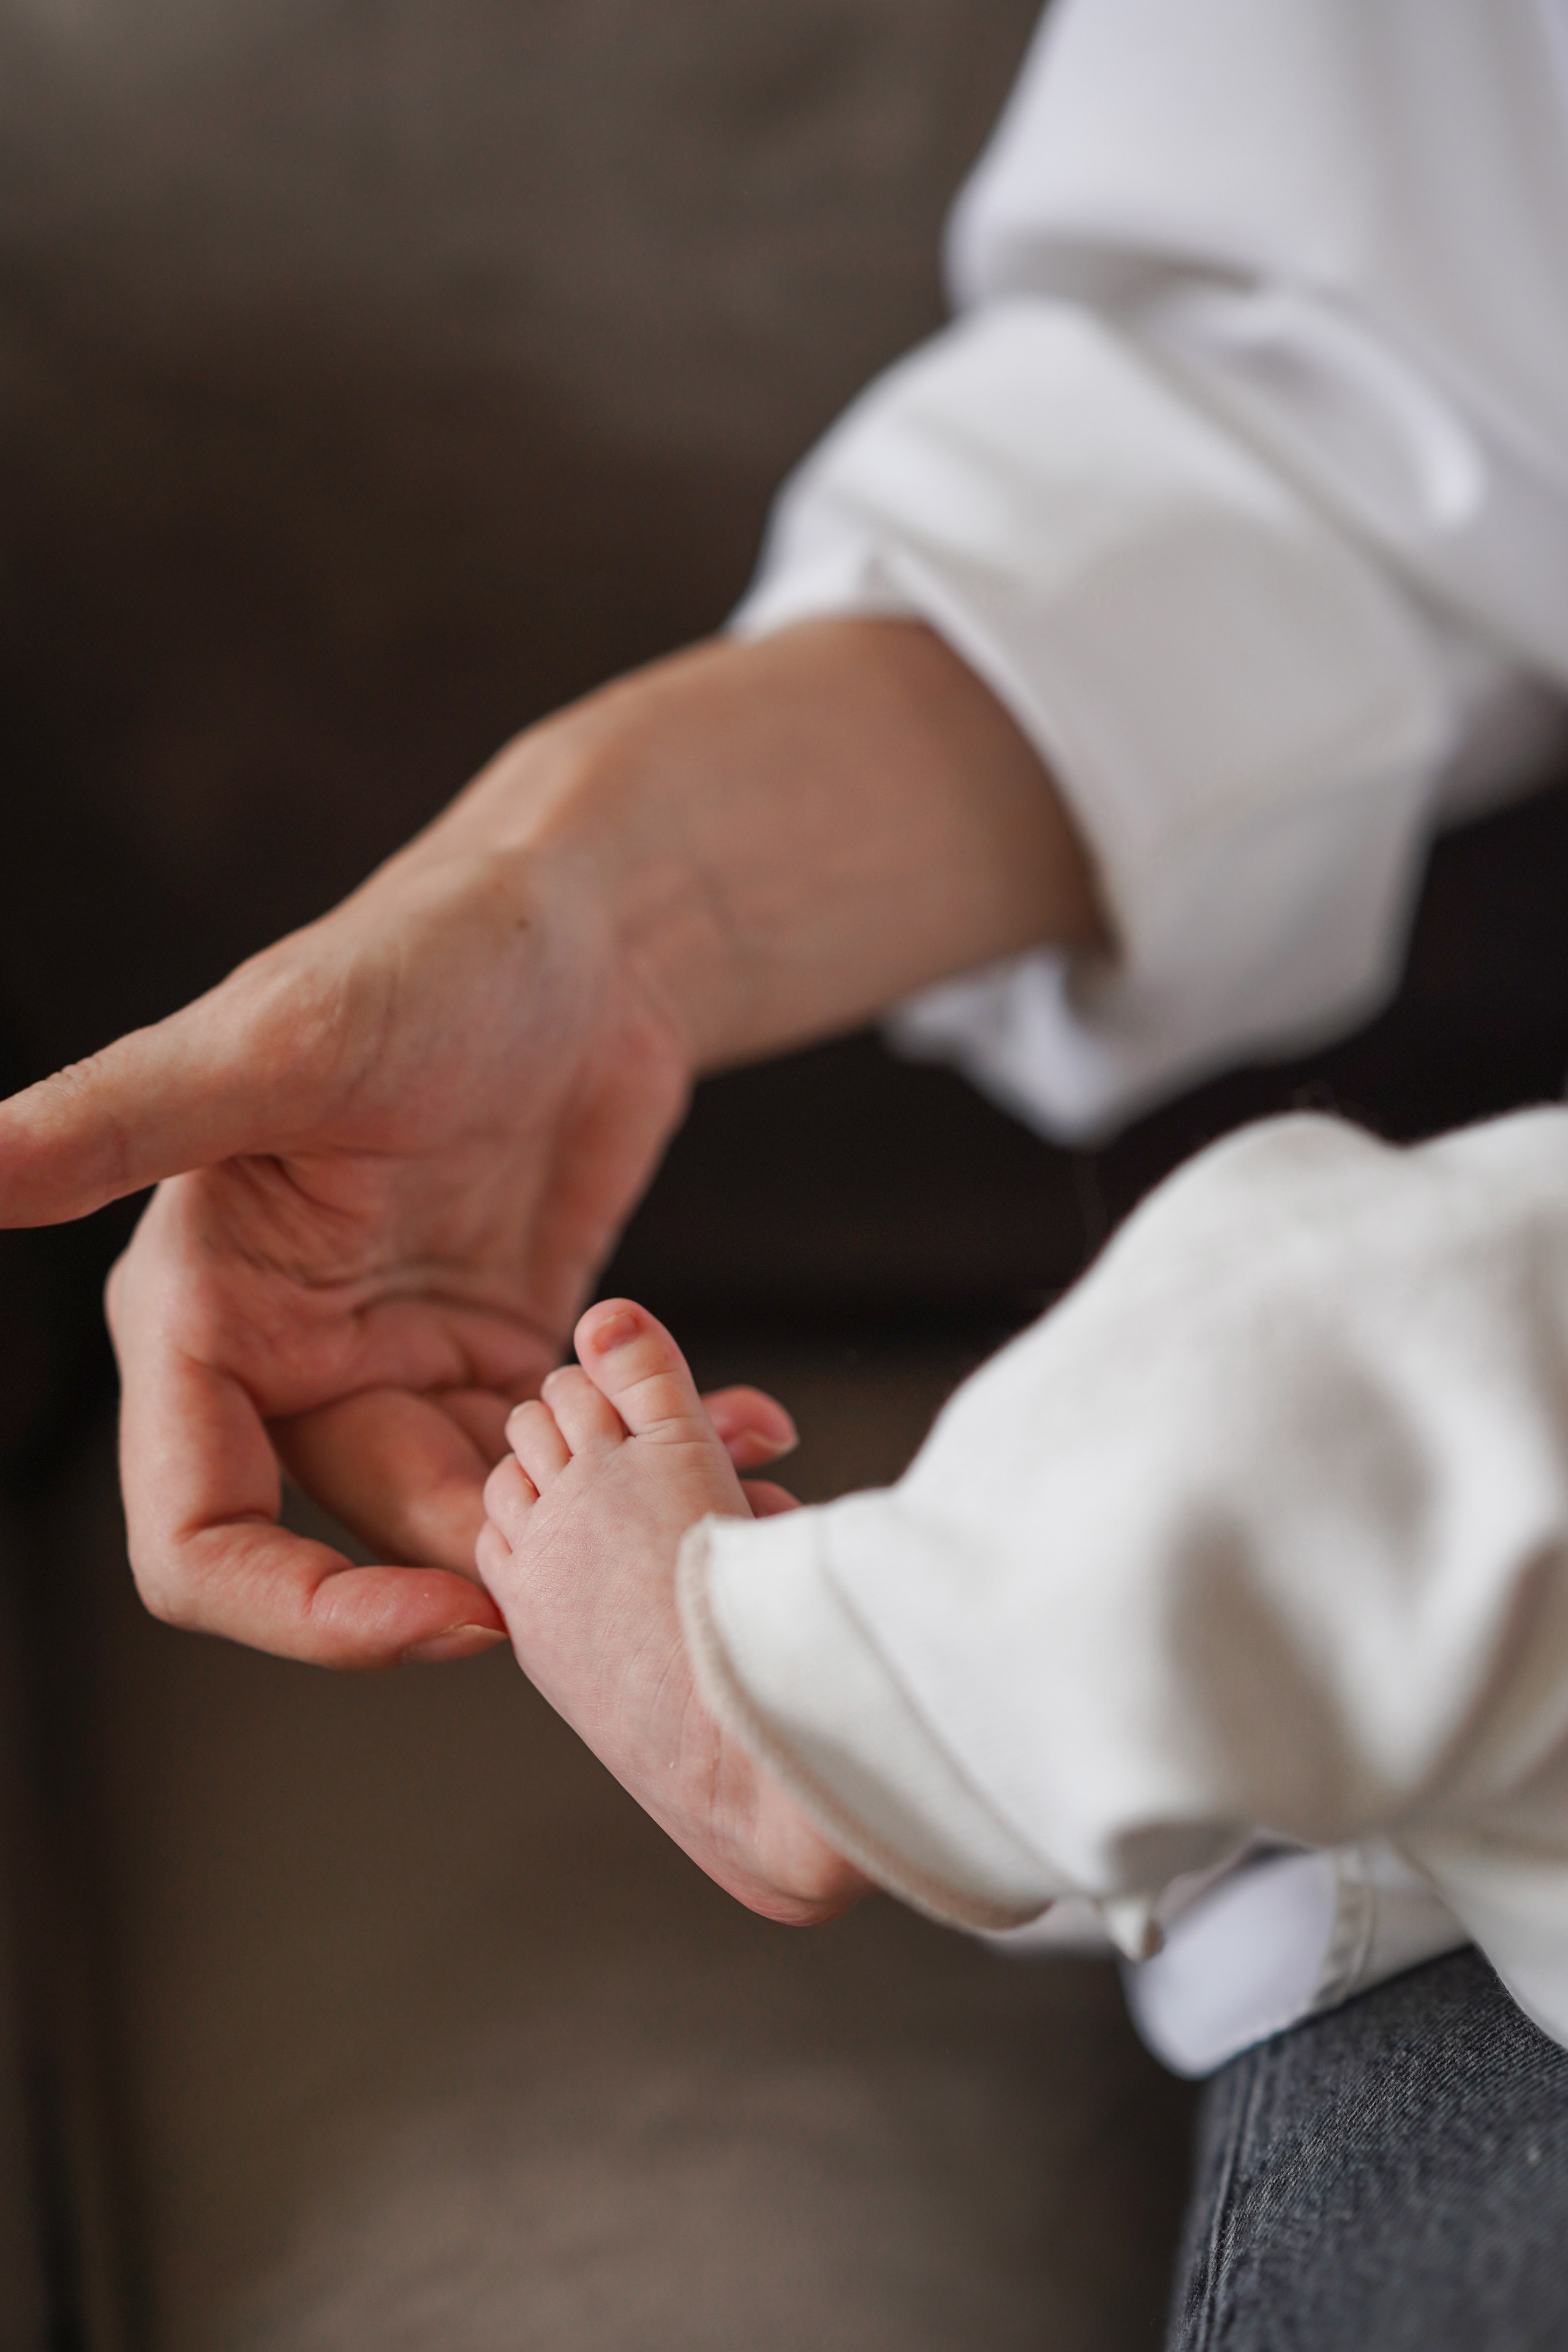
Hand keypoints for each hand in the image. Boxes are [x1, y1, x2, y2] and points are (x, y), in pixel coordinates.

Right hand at [0, 621, 1093, 1666]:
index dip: (304, 1615)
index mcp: (202, 1315)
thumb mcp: (279, 1040)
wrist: (581, 929)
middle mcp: (292, 1361)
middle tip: (646, 1558)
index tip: (453, 1617)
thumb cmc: (424, 956)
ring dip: (596, 1533)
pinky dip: (645, 1460)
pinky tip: (744, 1430)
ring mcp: (403, 1368)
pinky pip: (560, 1462)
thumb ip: (119, 1120)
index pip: (200, 1536)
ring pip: (483, 1522)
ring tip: (728, 1502)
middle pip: (368, 1550)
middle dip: (504, 1577)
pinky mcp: (503, 1357)